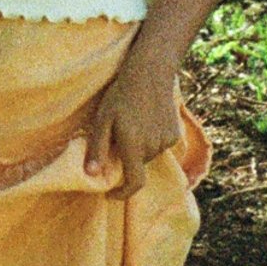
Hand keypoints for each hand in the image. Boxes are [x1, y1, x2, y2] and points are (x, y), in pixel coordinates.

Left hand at [83, 36, 181, 193]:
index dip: (122, 193)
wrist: (150, 71)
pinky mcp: (175, 133)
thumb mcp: (102, 119)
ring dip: (140, 148)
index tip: (110, 192)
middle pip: (138, 165)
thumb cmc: (120, 94)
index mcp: (134, 146)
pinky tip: (147, 118)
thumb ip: (97, 148)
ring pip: (149, 155)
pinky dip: (152, 139)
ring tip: (133, 122)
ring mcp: (167, 140)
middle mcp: (153, 147)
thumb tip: (91, 175)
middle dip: (127, 158)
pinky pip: (160, 145)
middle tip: (117, 136)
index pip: (135, 183)